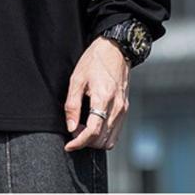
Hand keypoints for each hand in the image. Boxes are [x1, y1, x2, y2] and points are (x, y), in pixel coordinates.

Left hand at [63, 36, 129, 151]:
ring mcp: (124, 109)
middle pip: (102, 140)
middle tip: (73, 131)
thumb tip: (71, 127)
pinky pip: (116, 131)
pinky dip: (105, 135)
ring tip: (82, 129)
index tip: (69, 145)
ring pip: (111, 140)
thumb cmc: (94, 61)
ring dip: (95, 141)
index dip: (79, 142)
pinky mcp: (125, 108)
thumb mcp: (77, 79)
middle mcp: (117, 107)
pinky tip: (93, 125)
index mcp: (103, 98)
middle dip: (86, 142)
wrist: (115, 49)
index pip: (93, 131)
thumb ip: (72, 104)